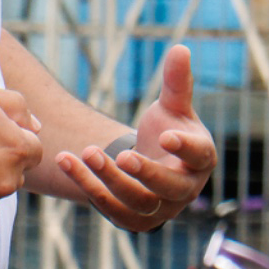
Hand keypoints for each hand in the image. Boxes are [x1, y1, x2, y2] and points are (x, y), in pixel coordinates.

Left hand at [57, 45, 216, 232]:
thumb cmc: (168, 130)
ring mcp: (161, 210)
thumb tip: (181, 47)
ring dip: (108, 180)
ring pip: (135, 202)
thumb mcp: (173, 105)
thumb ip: (177, 81)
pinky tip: (68, 163)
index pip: (198, 155)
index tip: (165, 136)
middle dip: (142, 172)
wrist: (152, 163)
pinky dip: (88, 187)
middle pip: (166, 187)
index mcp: (201, 158)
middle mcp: (185, 190)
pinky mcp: (134, 221)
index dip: (184, 147)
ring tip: (86, 152)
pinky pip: (111, 209)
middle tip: (120, 153)